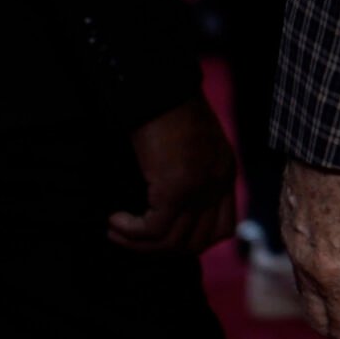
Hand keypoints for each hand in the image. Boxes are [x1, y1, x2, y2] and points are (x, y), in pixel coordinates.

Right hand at [108, 97, 238, 253]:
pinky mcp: (175, 189)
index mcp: (224, 174)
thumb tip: (165, 206)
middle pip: (197, 242)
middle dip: (162, 249)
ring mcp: (199, 189)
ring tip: (117, 231)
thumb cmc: (168, 110)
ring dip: (140, 245)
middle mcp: (217, 185)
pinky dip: (131, 232)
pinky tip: (114, 220)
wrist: (159, 90)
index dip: (192, 241)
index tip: (163, 237)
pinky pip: (153, 229)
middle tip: (134, 239)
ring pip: (172, 242)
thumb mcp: (192, 145)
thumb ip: (192, 173)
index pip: (223, 228)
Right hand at [281, 163, 339, 338]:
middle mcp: (307, 268)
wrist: (329, 141)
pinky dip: (317, 286)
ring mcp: (294, 246)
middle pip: (322, 319)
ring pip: (308, 295)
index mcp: (334, 277)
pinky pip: (300, 270)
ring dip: (329, 313)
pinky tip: (331, 275)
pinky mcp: (290, 224)